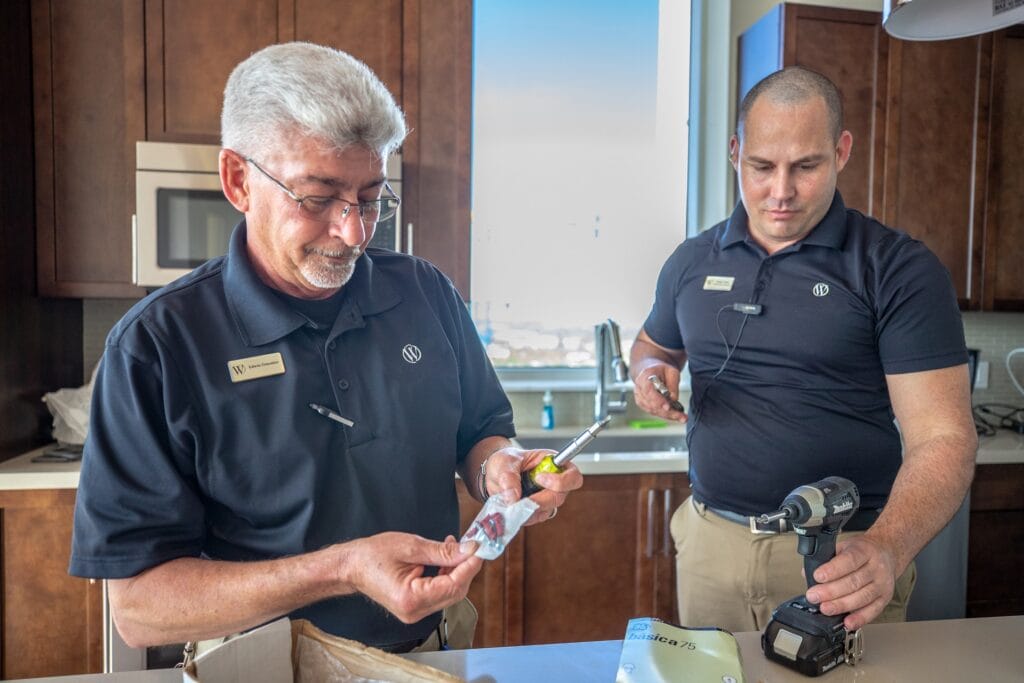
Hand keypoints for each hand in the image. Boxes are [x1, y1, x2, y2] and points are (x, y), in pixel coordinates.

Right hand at [346, 532, 482, 623]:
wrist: (351, 566)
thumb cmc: (372, 556)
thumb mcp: (411, 546)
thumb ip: (443, 551)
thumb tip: (469, 550)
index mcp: (411, 599)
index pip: (453, 585)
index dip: (470, 567)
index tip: (480, 550)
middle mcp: (415, 611)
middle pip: (455, 592)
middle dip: (466, 568)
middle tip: (473, 546)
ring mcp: (415, 612)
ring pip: (449, 593)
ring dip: (457, 570)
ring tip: (456, 547)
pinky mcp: (415, 606)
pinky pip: (440, 592)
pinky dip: (447, 575)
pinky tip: (447, 558)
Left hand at [482, 447, 582, 524]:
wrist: (496, 474)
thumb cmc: (506, 461)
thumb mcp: (504, 462)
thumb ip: (509, 477)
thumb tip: (513, 498)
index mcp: (553, 464)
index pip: (572, 476)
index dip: (561, 481)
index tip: (539, 478)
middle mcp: (555, 483)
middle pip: (559, 497)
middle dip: (540, 499)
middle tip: (520, 499)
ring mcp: (547, 498)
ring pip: (547, 510)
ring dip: (529, 508)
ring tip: (511, 501)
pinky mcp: (537, 511)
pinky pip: (535, 517)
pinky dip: (523, 515)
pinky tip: (512, 507)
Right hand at [631, 362, 686, 421]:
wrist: (651, 371)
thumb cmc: (661, 370)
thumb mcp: (671, 371)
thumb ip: (673, 384)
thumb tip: (673, 399)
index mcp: (644, 377)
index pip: (648, 391)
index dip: (657, 400)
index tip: (668, 407)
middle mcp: (639, 388)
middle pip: (652, 404)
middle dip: (668, 412)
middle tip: (682, 416)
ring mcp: (640, 398)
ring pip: (654, 410)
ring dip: (668, 415)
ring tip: (682, 417)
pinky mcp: (643, 404)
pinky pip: (654, 412)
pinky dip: (665, 415)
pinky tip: (675, 415)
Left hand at [804, 535, 898, 630]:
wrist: (887, 553)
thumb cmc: (863, 551)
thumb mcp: (844, 546)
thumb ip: (826, 558)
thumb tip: (807, 574)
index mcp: (865, 551)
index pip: (849, 560)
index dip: (832, 570)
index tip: (817, 576)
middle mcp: (876, 568)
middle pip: (854, 582)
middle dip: (831, 591)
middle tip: (814, 596)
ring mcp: (882, 584)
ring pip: (862, 597)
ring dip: (841, 605)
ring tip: (825, 608)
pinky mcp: (885, 599)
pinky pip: (873, 611)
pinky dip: (860, 618)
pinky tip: (847, 622)